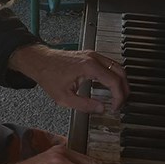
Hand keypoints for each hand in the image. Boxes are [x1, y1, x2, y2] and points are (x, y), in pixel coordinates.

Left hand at [8, 44, 128, 113]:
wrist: (39, 61)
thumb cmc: (49, 76)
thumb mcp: (64, 98)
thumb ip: (84, 105)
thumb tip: (101, 108)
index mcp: (89, 66)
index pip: (114, 81)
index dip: (119, 96)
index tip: (116, 107)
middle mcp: (94, 58)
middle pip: (120, 72)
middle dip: (125, 89)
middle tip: (121, 103)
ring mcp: (93, 55)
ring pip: (117, 66)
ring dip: (121, 81)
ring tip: (118, 97)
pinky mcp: (90, 56)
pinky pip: (109, 64)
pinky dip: (114, 75)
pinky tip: (110, 86)